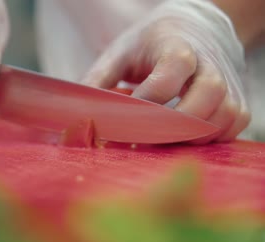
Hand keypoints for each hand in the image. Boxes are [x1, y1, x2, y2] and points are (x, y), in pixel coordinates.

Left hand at [82, 0, 249, 143]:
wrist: (194, 29)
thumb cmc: (150, 45)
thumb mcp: (120, 54)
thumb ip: (99, 81)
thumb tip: (74, 114)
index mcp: (175, 43)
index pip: (171, 69)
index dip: (149, 99)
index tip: (127, 120)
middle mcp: (208, 60)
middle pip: (208, 92)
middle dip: (177, 122)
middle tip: (149, 139)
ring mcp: (228, 79)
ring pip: (226, 112)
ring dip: (196, 135)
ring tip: (167, 141)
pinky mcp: (239, 96)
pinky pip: (237, 123)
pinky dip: (215, 137)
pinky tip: (188, 138)